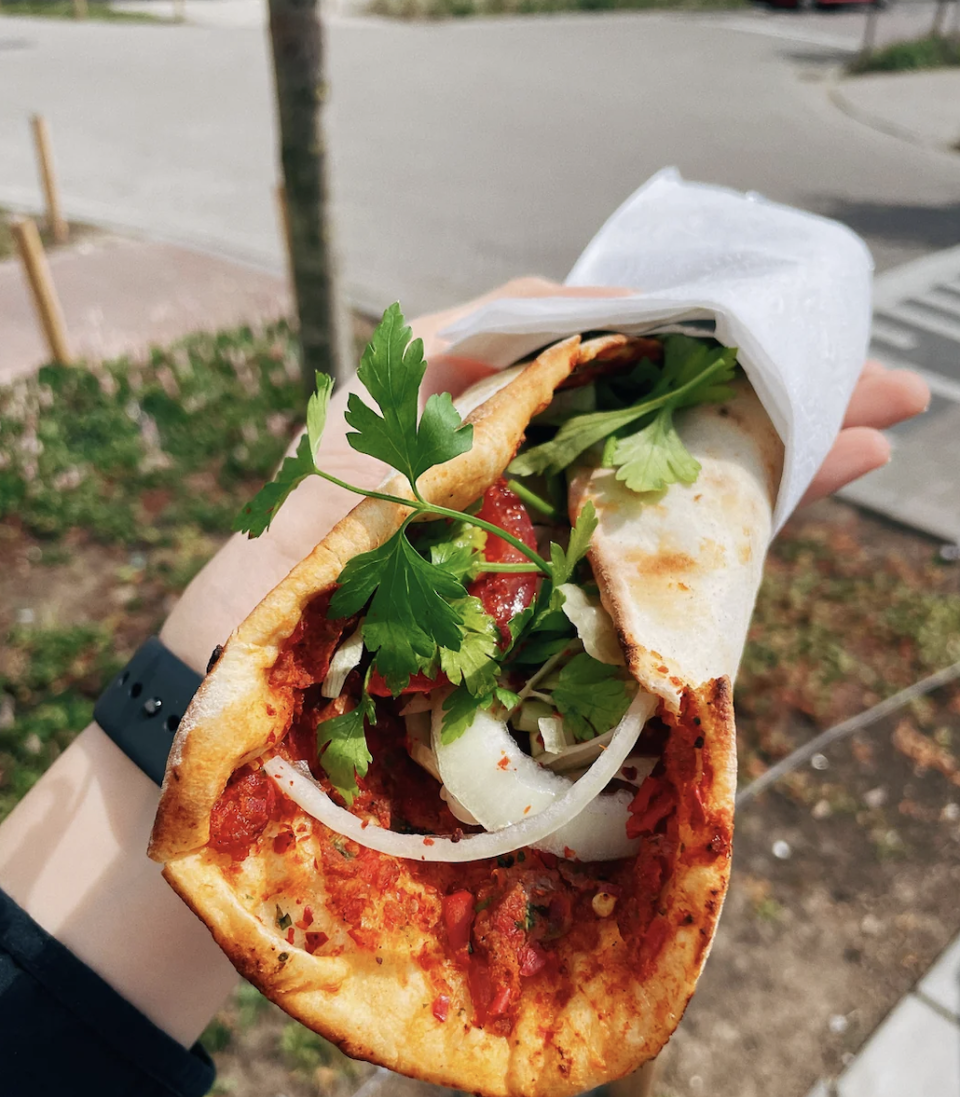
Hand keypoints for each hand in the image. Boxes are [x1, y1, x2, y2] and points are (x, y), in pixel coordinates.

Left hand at [161, 281, 929, 670]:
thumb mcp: (360, 452)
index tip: (772, 325)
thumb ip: (462, 372)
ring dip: (771, 453)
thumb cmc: (277, 588)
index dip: (689, 333)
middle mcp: (512, 474)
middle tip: (877, 387)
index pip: (596, 351)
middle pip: (656, 413)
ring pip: (669, 480)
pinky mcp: (550, 611)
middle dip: (763, 393)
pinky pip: (650, 556)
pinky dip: (725, 525)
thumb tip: (594, 317)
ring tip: (871, 432)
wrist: (249, 730)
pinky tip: (799, 495)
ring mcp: (538, 544)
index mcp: (463, 419)